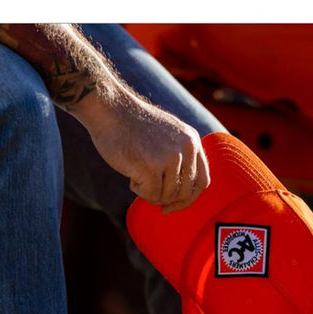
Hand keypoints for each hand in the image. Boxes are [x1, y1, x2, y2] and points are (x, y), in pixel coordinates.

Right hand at [74, 86, 210, 213]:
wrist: (110, 109)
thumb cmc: (132, 125)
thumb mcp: (167, 135)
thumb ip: (180, 156)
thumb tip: (183, 193)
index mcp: (192, 140)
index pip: (202, 180)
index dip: (188, 198)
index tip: (173, 204)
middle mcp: (186, 148)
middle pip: (186, 192)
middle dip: (168, 201)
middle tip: (150, 195)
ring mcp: (170, 157)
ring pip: (167, 196)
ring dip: (149, 192)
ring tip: (136, 173)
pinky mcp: (152, 167)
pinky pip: (151, 195)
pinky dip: (139, 190)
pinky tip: (130, 174)